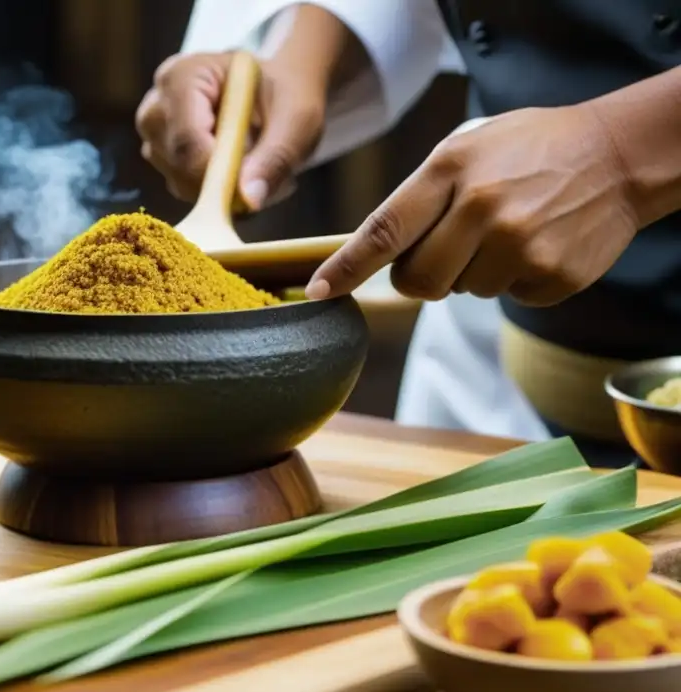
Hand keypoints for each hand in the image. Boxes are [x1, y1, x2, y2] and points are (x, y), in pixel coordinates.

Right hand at [135, 51, 326, 210]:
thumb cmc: (286, 94)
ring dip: (223, 188)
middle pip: (178, 165)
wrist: (275, 92)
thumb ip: (277, 156)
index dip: (218, 172)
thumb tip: (249, 199)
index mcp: (183, 76)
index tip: (252, 186)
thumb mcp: (297, 119)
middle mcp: (157, 105)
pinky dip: (216, 192)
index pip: (187, 140)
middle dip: (223, 181)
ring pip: (180, 183)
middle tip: (265, 170)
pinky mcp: (162, 158)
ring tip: (257, 163)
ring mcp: (154, 134)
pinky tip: (241, 171)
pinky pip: (184, 190)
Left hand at [307, 104, 640, 306]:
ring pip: (463, 291)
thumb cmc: (528, 150)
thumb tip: (376, 254)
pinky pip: (507, 297)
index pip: (384, 230)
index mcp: (452, 170)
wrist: (617, 155)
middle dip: (421, 274)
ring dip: (475, 271)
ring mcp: (521, 246)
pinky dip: (515, 278)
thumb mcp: (467, 149)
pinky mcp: (551, 277)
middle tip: (451, 243)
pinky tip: (538, 241)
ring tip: (509, 228)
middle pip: (417, 281)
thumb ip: (421, 196)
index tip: (319, 291)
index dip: (347, 267)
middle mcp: (483, 210)